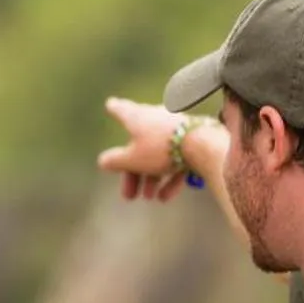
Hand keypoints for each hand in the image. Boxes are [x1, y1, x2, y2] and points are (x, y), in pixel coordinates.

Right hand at [98, 97, 222, 203]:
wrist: (200, 146)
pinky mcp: (191, 139)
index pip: (121, 110)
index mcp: (137, 117)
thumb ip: (114, 161)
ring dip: (152, 178)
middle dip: (133, 173)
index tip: (110, 104)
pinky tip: (165, 197)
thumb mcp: (130, 159)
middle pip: (139, 144)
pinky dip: (170, 177)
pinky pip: (177, 159)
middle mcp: (155, 118)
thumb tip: (103, 162)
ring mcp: (175, 128)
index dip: (115, 108)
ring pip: (159, 155)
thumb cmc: (160, 148)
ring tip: (149, 198)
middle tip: (128, 196)